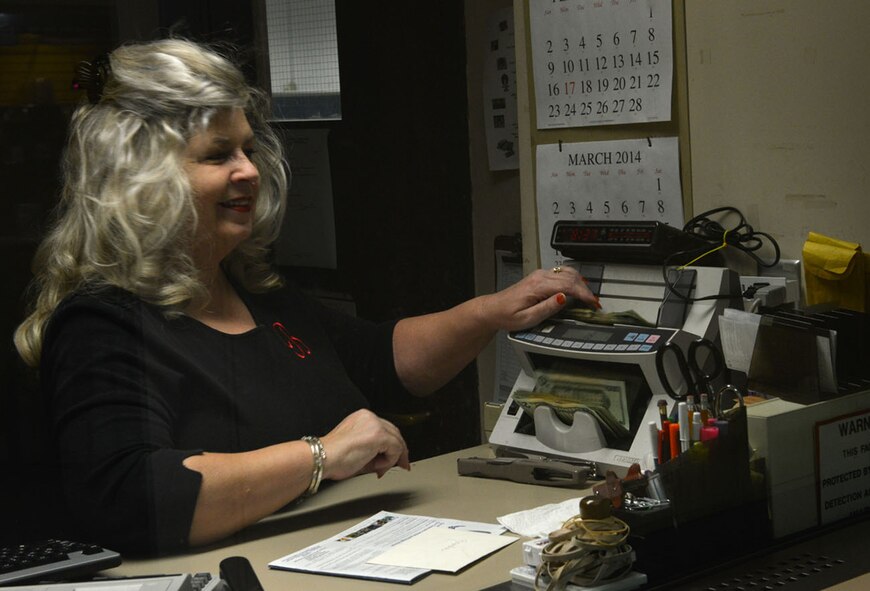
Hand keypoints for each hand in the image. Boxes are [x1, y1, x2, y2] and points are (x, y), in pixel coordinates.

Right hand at [320, 409, 410, 479]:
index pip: (385, 429)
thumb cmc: (333, 457)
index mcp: (362, 417)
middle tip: (401, 465)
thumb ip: (374, 450)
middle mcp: (369, 417)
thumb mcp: (358, 449)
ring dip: (392, 458)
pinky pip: (396, 449)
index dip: (392, 445)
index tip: (393, 458)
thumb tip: (389, 459)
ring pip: (397, 441)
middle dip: (399, 451)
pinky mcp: (378, 435)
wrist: (322, 458)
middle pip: (395, 433)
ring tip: (379, 469)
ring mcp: (374, 424)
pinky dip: (389, 461)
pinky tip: (377, 467)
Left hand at [480, 265, 598, 331]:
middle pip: (571, 277)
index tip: (593, 303)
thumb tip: (564, 298)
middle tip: (594, 302)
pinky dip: (573, 280)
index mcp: (538, 285)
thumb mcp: (527, 318)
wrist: (494, 309)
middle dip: (585, 289)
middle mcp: (540, 276)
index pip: (568, 286)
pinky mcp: (540, 277)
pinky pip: (561, 273)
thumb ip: (547, 308)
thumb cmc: (507, 315)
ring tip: (589, 296)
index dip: (584, 295)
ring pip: (567, 272)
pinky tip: (577, 287)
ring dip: (581, 283)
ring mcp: (540, 275)